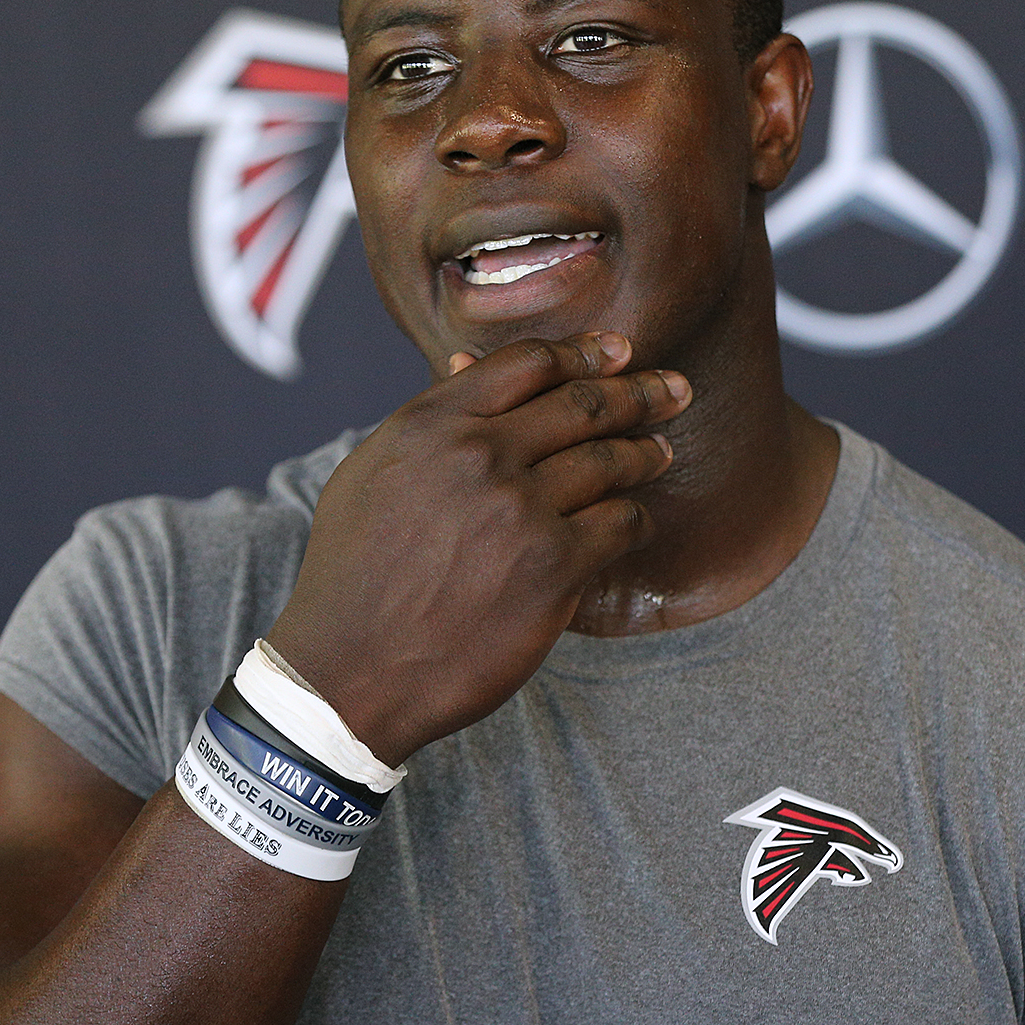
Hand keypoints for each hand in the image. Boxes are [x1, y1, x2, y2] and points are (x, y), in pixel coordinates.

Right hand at [261, 332, 691, 764]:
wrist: (351, 672)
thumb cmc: (354, 576)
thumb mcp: (369, 475)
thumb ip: (428, 421)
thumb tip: (470, 367)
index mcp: (431, 424)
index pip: (527, 363)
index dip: (584, 353)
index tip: (617, 352)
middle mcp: (478, 455)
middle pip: (582, 403)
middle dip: (638, 392)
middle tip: (673, 390)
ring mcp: (520, 509)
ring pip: (610, 460)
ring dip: (645, 453)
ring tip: (660, 451)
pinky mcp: (554, 566)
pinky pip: (621, 523)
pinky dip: (635, 518)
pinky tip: (634, 521)